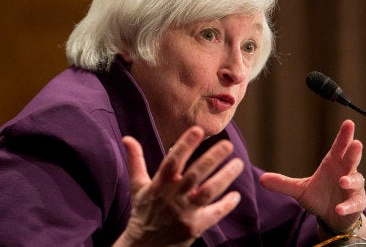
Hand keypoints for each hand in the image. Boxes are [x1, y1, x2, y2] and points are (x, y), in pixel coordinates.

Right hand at [113, 126, 243, 245]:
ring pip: (208, 192)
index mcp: (159, 184)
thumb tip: (127, 138)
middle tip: (228, 145)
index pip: (173, 161)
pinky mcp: (194, 227)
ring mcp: (184, 213)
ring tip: (238, 164)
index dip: (185, 145)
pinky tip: (236, 195)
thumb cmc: (143, 212)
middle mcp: (172, 197)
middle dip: (212, 158)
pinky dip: (226, 205)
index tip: (198, 130)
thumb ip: (136, 160)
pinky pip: (214, 214)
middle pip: (195, 174)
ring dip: (224, 177)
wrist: (144, 245)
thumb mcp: (138, 186)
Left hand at [259, 120, 365, 236]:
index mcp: (332, 164)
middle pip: (352, 159)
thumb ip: (283, 183)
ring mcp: (353, 188)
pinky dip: (348, 206)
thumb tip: (261, 179)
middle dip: (354, 151)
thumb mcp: (299, 189)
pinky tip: (339, 208)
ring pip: (357, 181)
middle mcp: (346, 173)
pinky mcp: (356, 204)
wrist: (331, 217)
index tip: (348, 123)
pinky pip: (355, 204)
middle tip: (356, 143)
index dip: (344, 136)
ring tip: (342, 181)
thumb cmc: (318, 197)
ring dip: (351, 180)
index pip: (339, 147)